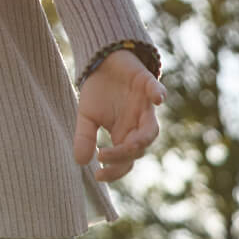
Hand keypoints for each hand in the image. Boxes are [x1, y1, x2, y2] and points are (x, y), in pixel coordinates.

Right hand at [74, 49, 165, 181]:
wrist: (103, 62)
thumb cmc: (99, 92)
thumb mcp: (87, 117)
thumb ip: (85, 138)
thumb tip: (80, 162)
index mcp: (125, 136)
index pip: (126, 162)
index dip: (114, 171)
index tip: (98, 176)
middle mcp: (138, 125)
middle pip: (139, 149)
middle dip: (122, 156)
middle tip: (102, 156)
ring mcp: (145, 107)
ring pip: (151, 129)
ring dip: (142, 139)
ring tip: (128, 145)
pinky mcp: (147, 84)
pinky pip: (156, 91)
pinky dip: (158, 94)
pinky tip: (157, 99)